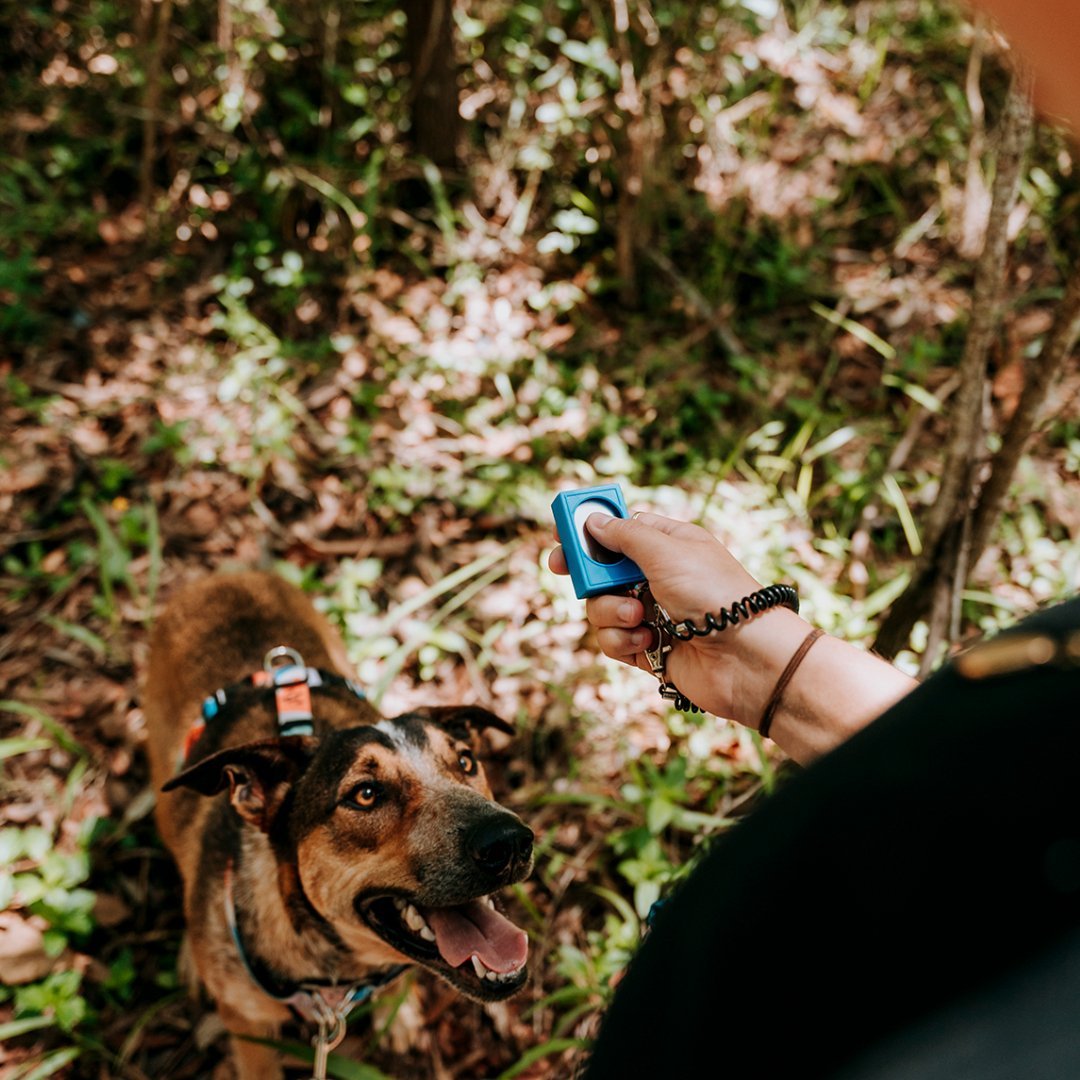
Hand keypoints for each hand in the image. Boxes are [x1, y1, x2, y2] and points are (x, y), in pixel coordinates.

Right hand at [549, 509, 918, 761]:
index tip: (561, 540)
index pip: (618, 531)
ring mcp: (651, 613)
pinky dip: (622, 640)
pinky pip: (612, 640)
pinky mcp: (647, 649)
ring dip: (610, 611)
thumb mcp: (666, 551)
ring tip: (638, 617)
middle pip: (601, 571)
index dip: (588, 534)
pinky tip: (648, 642)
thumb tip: (593, 522)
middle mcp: (657, 576)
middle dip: (590, 577)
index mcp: (667, 544)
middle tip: (572, 576)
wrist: (746, 657)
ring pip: (600, 607)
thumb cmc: (714, 594)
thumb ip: (623, 535)